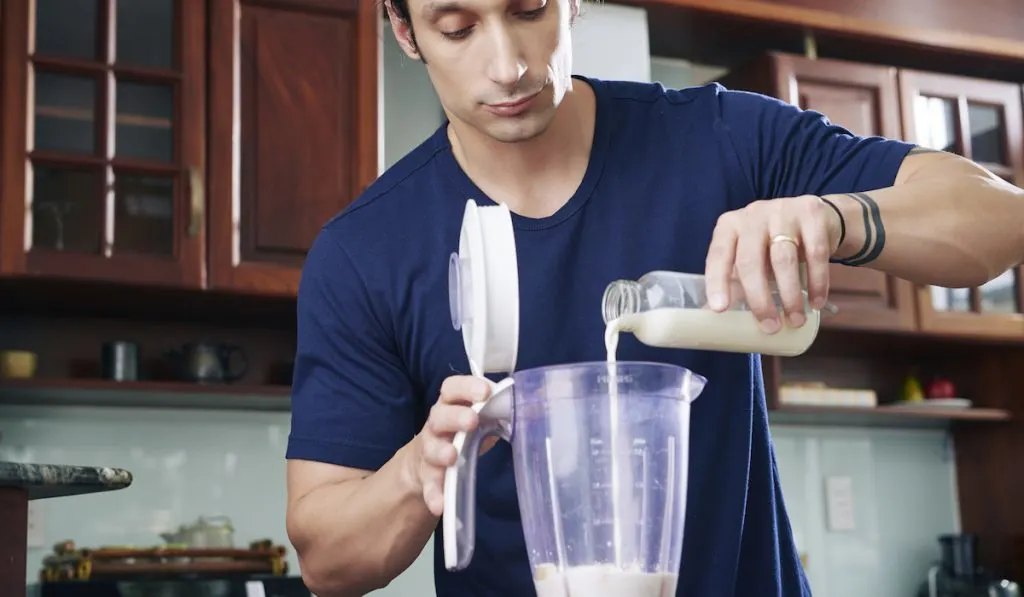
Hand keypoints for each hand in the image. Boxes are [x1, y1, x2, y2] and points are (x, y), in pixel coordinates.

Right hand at [413, 375, 497, 515]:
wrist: (426, 460)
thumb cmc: (461, 432)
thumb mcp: (478, 419)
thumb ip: (499, 413)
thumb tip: (535, 408)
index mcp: (451, 405)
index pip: (453, 388)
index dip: (467, 386)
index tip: (485, 391)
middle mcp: (437, 424)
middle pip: (440, 416)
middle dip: (456, 417)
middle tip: (472, 421)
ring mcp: (429, 450)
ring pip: (431, 448)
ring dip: (441, 452)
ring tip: (452, 457)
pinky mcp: (426, 475)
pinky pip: (429, 485)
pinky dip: (434, 494)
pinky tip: (440, 504)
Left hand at [704, 195, 841, 331]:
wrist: (817, 217)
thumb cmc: (774, 243)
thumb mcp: (752, 256)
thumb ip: (737, 280)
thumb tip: (716, 316)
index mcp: (730, 226)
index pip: (718, 255)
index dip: (717, 282)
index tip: (720, 309)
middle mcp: (753, 215)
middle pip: (751, 260)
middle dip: (759, 298)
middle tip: (770, 326)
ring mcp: (783, 211)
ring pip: (783, 259)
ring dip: (790, 295)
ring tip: (795, 320)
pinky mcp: (812, 214)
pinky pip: (815, 253)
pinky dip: (817, 282)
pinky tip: (816, 302)